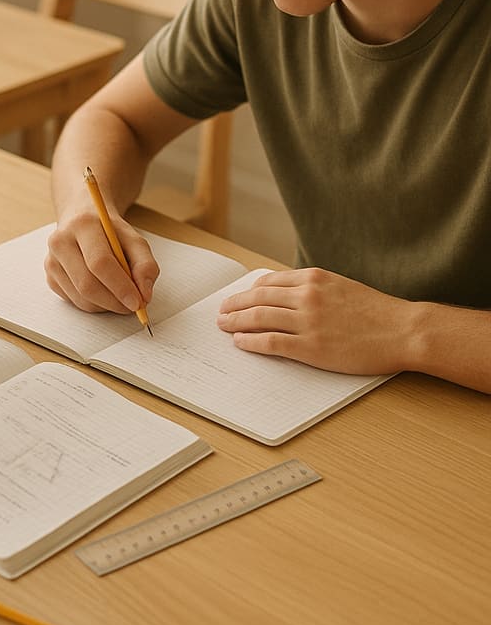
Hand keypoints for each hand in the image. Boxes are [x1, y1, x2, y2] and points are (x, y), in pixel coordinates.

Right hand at [45, 212, 158, 313]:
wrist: (82, 220)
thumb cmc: (109, 231)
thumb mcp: (134, 239)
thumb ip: (145, 265)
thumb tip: (144, 294)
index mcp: (83, 225)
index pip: (100, 262)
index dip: (120, 286)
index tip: (138, 302)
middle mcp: (61, 242)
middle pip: (87, 284)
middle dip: (114, 301)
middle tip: (133, 306)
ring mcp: (51, 260)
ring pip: (81, 298)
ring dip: (106, 305)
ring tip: (120, 296)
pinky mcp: (50, 277)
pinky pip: (74, 302)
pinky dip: (94, 304)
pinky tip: (103, 291)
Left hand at [216, 268, 412, 374]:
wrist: (403, 330)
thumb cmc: (376, 311)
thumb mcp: (340, 286)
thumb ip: (313, 287)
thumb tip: (283, 293)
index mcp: (313, 278)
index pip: (268, 282)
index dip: (247, 291)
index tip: (237, 297)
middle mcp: (306, 295)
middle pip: (257, 298)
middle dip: (234, 305)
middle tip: (221, 312)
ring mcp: (308, 321)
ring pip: (258, 317)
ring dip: (235, 322)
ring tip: (224, 326)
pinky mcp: (311, 346)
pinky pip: (270, 342)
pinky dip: (250, 341)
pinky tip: (240, 342)